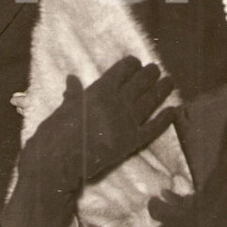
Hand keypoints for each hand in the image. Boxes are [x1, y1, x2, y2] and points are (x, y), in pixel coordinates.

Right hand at [0, 56, 174, 226]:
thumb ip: (73, 96)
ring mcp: (125, 123)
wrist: (56, 164)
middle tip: (155, 69)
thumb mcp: (61, 110)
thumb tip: (73, 80)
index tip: (136, 62)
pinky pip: (153, 128)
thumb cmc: (53, 135)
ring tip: (169, 81)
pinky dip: (164, 119)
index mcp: (98, 91)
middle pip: (139, 83)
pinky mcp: (131, 143)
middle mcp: (116, 103)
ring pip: (149, 101)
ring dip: (161, 90)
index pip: (121, 71)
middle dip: (149, 74)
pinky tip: (173, 111)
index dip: (131, 64)